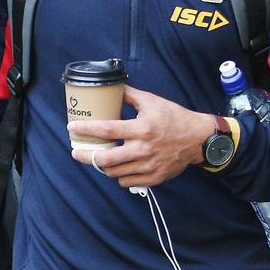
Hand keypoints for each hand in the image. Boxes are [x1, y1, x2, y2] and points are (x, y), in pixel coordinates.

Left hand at [68, 85, 214, 187]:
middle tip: (76, 152)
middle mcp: (143, 149)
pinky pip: (127, 182)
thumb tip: (112, 87)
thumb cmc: (174, 117)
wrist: (198, 139)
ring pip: (114, 172)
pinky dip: (119, 176)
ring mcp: (148, 166)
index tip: (72, 128)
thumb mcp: (152, 102)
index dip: (86, 129)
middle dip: (86, 156)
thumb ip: (130, 95)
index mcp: (142, 128)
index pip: (107, 129)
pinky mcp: (154, 178)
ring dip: (102, 166)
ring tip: (98, 158)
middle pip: (106, 159)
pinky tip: (118, 167)